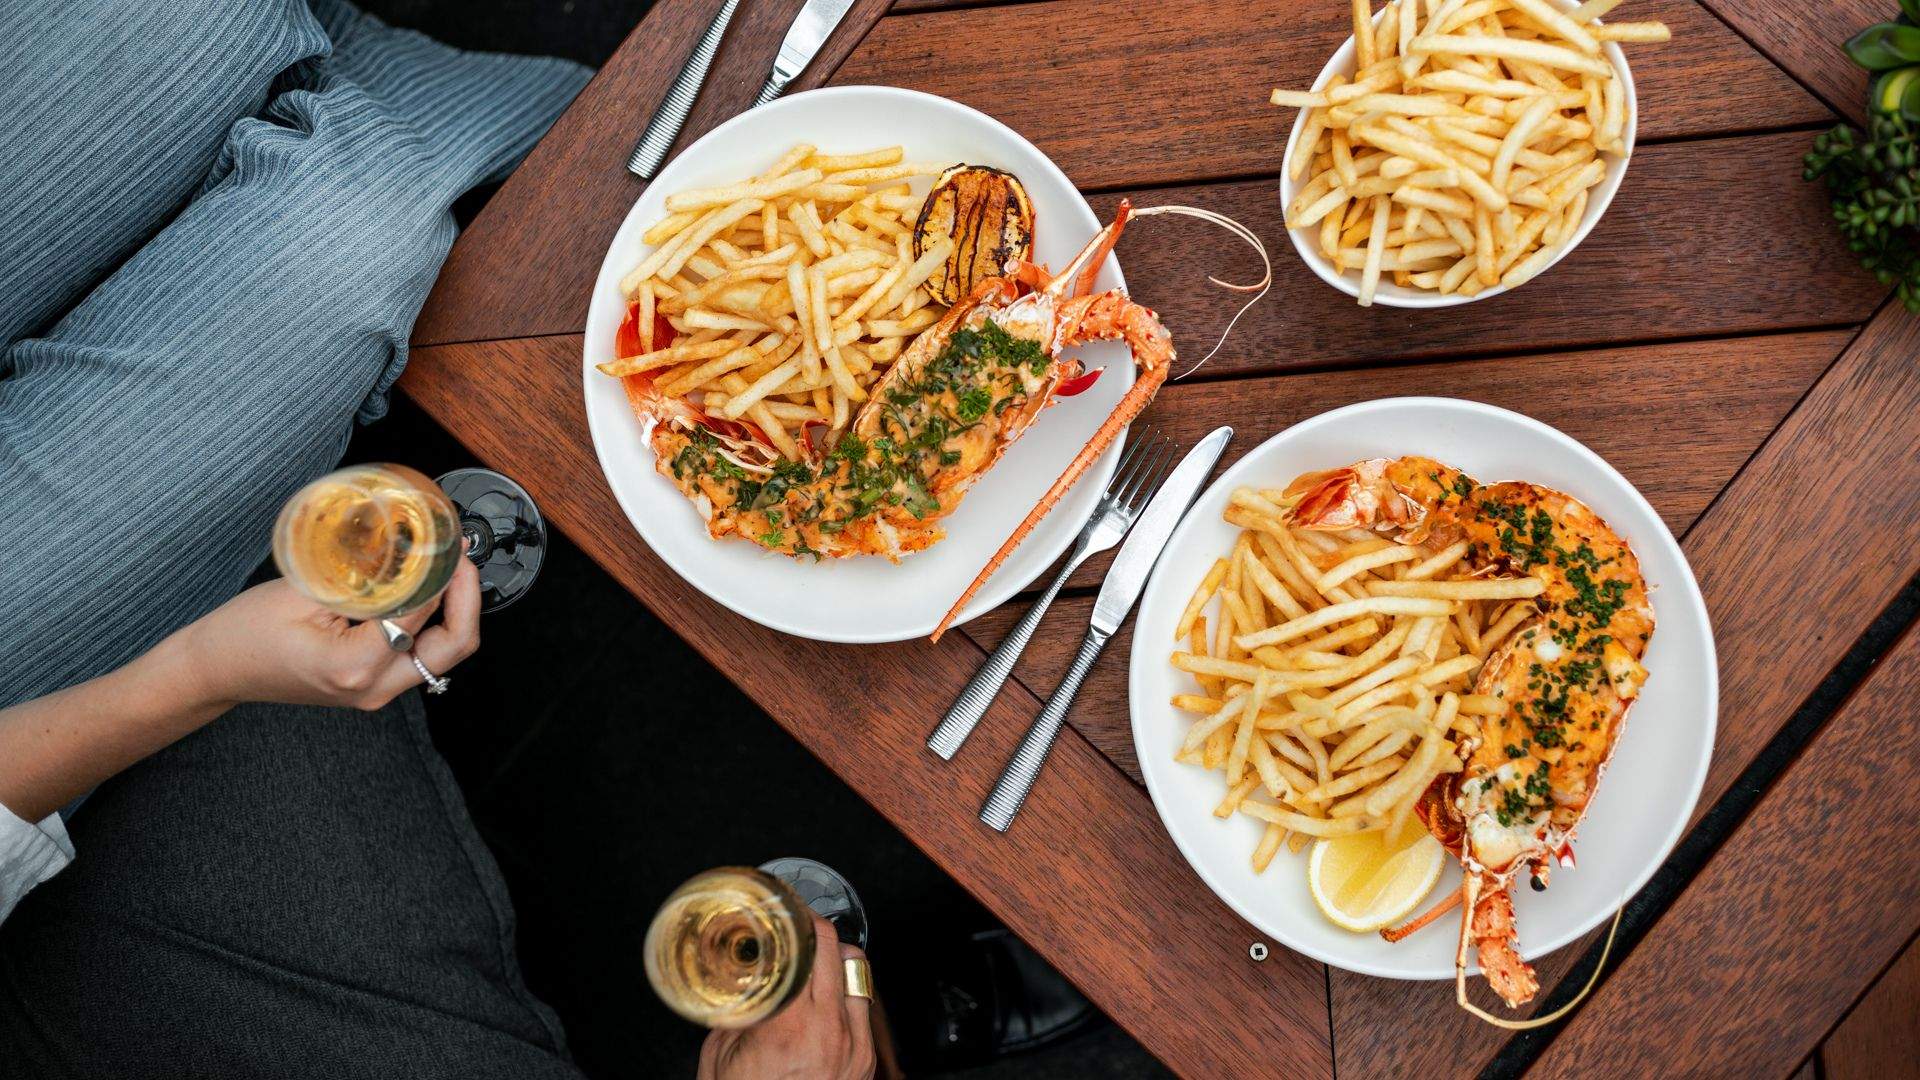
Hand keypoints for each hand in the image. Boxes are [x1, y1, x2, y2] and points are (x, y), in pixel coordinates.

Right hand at [178, 554, 481, 711]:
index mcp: (354, 666)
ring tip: (450, 570)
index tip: (449, 548)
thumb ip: (360, 577)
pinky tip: (426, 591)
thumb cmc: (244, 632)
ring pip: (441, 654)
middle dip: (467, 601)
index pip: (422, 616)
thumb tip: (408, 553)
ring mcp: (376, 693)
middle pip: (452, 649)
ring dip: (453, 612)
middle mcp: (373, 688)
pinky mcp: (373, 686)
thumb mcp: (302, 590)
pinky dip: (431, 622)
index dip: (443, 578)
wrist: (215, 669)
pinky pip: (419, 654)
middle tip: (463, 562)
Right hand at [698, 914, 875, 1079]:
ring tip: (813, 957)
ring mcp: (855, 1046)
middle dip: (815, 928)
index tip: (782, 906)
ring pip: (856, 971)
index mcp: (789, 1026)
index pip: (805, 947)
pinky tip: (826, 993)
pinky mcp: (867, 1060)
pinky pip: (864, 1004)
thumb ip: (735, 1012)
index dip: (794, 918)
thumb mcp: (721, 1057)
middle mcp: (829, 1031)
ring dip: (834, 957)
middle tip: (797, 923)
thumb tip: (739, 977)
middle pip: (835, 948)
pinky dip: (846, 990)